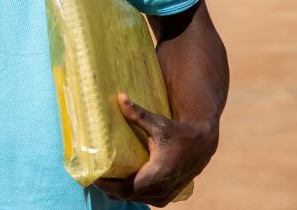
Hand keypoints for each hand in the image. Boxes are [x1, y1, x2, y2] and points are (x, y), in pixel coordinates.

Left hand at [93, 93, 217, 206]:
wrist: (202, 145)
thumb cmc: (180, 133)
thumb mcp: (159, 124)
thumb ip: (138, 113)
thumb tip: (120, 97)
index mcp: (158, 174)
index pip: (125, 189)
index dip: (107, 186)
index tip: (93, 176)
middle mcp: (161, 189)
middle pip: (126, 196)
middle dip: (108, 187)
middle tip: (94, 173)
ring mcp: (164, 196)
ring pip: (134, 199)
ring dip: (118, 191)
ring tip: (103, 177)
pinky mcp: (166, 197)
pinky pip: (142, 198)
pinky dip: (130, 193)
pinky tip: (119, 182)